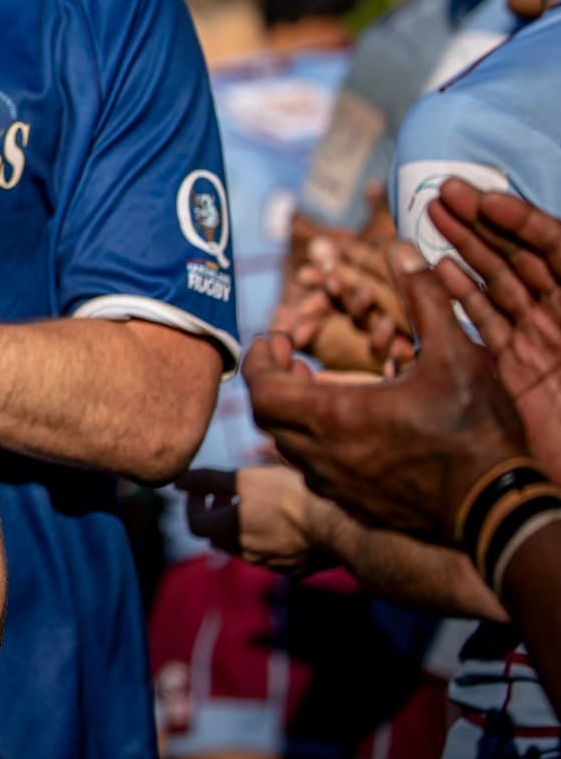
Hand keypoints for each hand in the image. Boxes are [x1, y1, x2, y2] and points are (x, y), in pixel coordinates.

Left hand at [179, 465, 340, 574]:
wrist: (338, 525)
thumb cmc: (287, 496)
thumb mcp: (243, 478)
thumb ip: (207, 480)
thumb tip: (178, 481)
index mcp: (226, 533)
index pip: (194, 522)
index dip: (194, 503)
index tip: (202, 488)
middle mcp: (244, 554)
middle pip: (218, 537)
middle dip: (217, 515)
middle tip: (228, 494)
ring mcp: (272, 564)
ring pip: (246, 547)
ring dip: (243, 526)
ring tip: (259, 504)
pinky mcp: (296, 569)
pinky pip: (274, 554)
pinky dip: (270, 538)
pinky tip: (286, 521)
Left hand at [247, 242, 528, 541]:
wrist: (499, 507)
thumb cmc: (477, 429)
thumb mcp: (456, 354)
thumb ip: (425, 299)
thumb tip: (401, 250)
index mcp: (335, 416)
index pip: (261, 390)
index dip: (259, 361)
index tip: (278, 339)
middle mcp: (324, 456)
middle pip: (268, 418)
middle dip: (274, 383)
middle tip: (295, 361)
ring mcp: (338, 487)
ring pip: (289, 447)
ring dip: (294, 415)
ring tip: (321, 389)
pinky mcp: (357, 508)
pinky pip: (316, 474)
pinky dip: (315, 445)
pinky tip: (347, 429)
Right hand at [429, 179, 560, 471]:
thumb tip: (523, 251)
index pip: (554, 246)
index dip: (518, 217)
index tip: (477, 197)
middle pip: (519, 258)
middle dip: (480, 224)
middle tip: (440, 195)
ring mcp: (537, 344)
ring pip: (495, 285)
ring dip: (462, 250)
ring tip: (429, 219)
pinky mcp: (510, 372)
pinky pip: (481, 324)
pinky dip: (457, 295)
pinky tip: (436, 272)